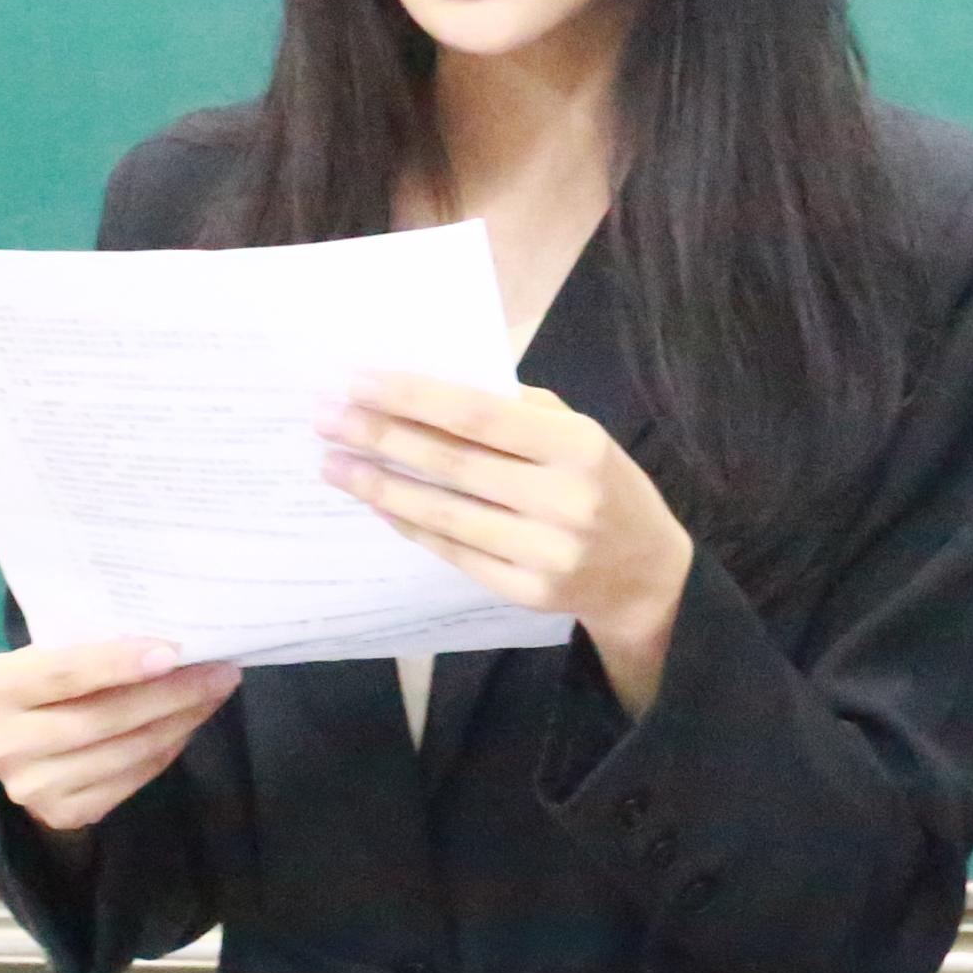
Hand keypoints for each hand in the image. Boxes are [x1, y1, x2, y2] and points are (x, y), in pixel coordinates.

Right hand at [0, 637, 239, 831]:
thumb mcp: (52, 652)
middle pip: (102, 718)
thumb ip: (91, 645)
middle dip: (171, 693)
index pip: (62, 673)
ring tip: (214, 693)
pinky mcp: (61, 814)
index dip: (118, 663)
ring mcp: (29, 787)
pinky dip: (168, 748)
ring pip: (124, 752)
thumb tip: (174, 639)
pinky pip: (131, 779)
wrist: (23, 743)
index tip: (172, 652)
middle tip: (221, 672)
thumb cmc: (49, 680)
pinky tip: (187, 724)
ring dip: (181, 721)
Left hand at [322, 370, 698, 714]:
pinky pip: (453, 551)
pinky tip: (378, 503)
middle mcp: (563, 499)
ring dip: (380, 487)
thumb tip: (431, 390)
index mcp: (578, 446)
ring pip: (444, 513)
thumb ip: (519, 411)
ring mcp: (544, 552)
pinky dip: (410, 525)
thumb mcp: (581, 434)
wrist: (647, 574)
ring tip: (334, 464)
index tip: (358, 380)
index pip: (479, 414)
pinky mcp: (525, 591)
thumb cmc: (604, 485)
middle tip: (326, 418)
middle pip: (452, 463)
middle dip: (380, 437)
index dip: (414, 397)